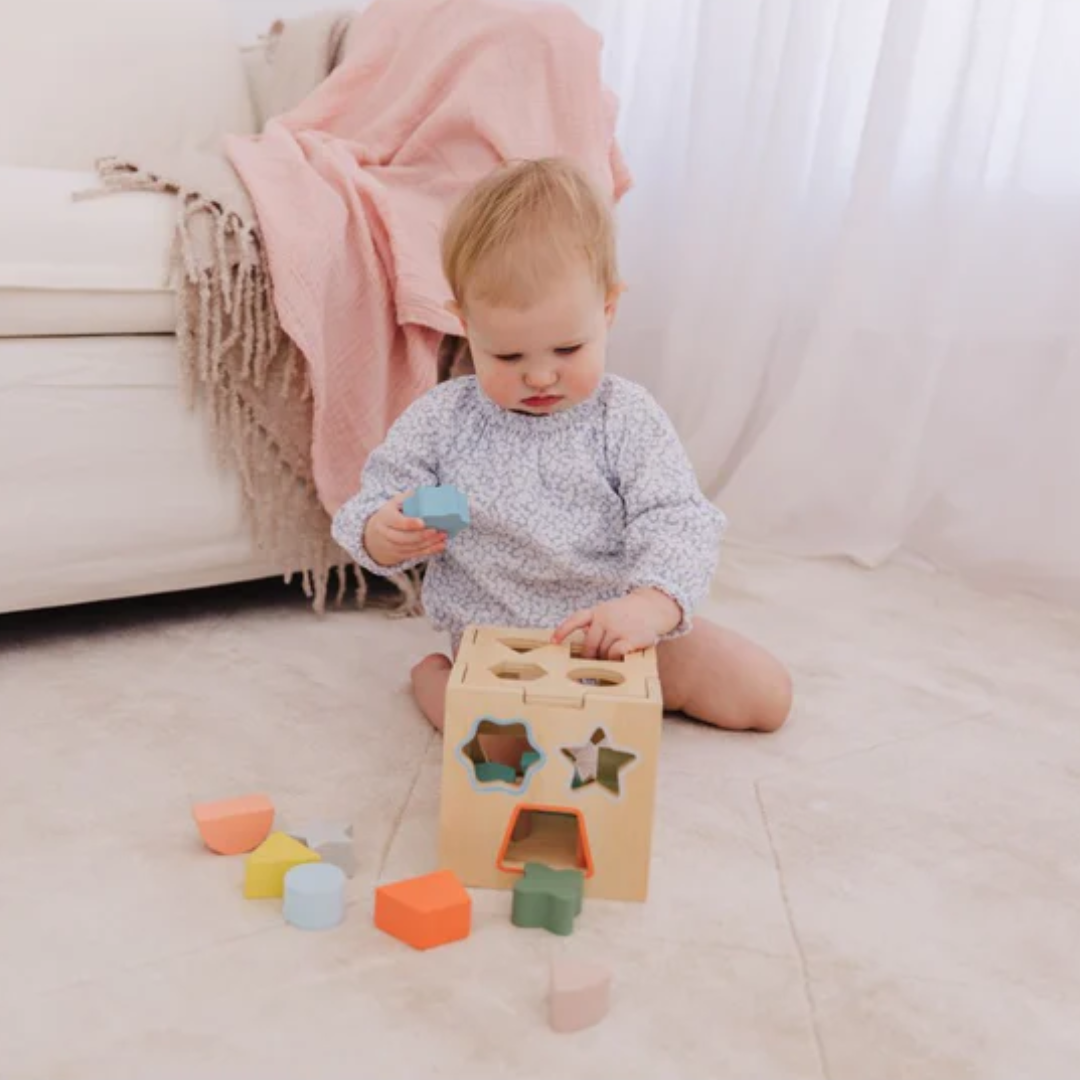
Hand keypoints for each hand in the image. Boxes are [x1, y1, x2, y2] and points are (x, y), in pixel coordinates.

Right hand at [363, 492, 446, 567]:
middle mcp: (386, 534)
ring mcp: (392, 546)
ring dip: (429, 543)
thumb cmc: (390, 515)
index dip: (409, 523)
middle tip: (437, 530)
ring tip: (443, 536)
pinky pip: (416, 554)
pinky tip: (441, 545)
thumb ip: (407, 498)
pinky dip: (430, 550)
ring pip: (412, 547)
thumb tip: (425, 492)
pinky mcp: (400, 555)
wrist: (375, 535)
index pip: (396, 522)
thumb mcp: (394, 503)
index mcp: (384, 518)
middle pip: (404, 538)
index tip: (422, 522)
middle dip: (422, 535)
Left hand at [552, 589, 681, 659]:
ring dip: (606, 658)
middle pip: (589, 645)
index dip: (563, 630)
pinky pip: (615, 653)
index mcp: (597, 612)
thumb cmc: (627, 615)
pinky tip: (620, 657)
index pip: (576, 620)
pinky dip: (615, 658)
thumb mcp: (608, 612)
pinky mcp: (630, 637)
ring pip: (603, 652)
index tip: (553, 641)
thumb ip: (595, 625)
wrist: (652, 607)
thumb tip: (583, 647)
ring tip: (614, 655)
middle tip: (594, 662)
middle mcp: (605, 618)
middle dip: (591, 656)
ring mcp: (618, 627)